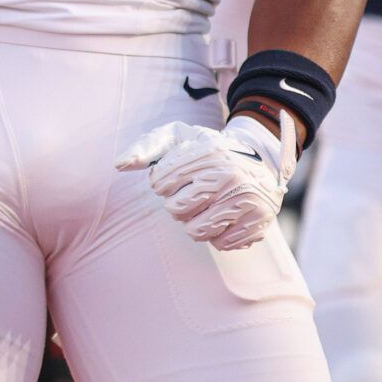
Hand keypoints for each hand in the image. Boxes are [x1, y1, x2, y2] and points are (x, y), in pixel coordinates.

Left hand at [116, 112, 295, 250]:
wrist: (260, 158)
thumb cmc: (207, 150)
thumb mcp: (178, 137)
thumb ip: (146, 147)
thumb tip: (120, 164)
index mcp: (207, 153)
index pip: (160, 184)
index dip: (163, 182)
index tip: (177, 175)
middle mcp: (229, 176)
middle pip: (176, 210)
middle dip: (177, 204)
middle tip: (192, 193)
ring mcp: (246, 200)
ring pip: (196, 231)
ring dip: (195, 222)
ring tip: (207, 205)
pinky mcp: (258, 222)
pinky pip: (220, 244)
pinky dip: (217, 234)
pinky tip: (225, 216)